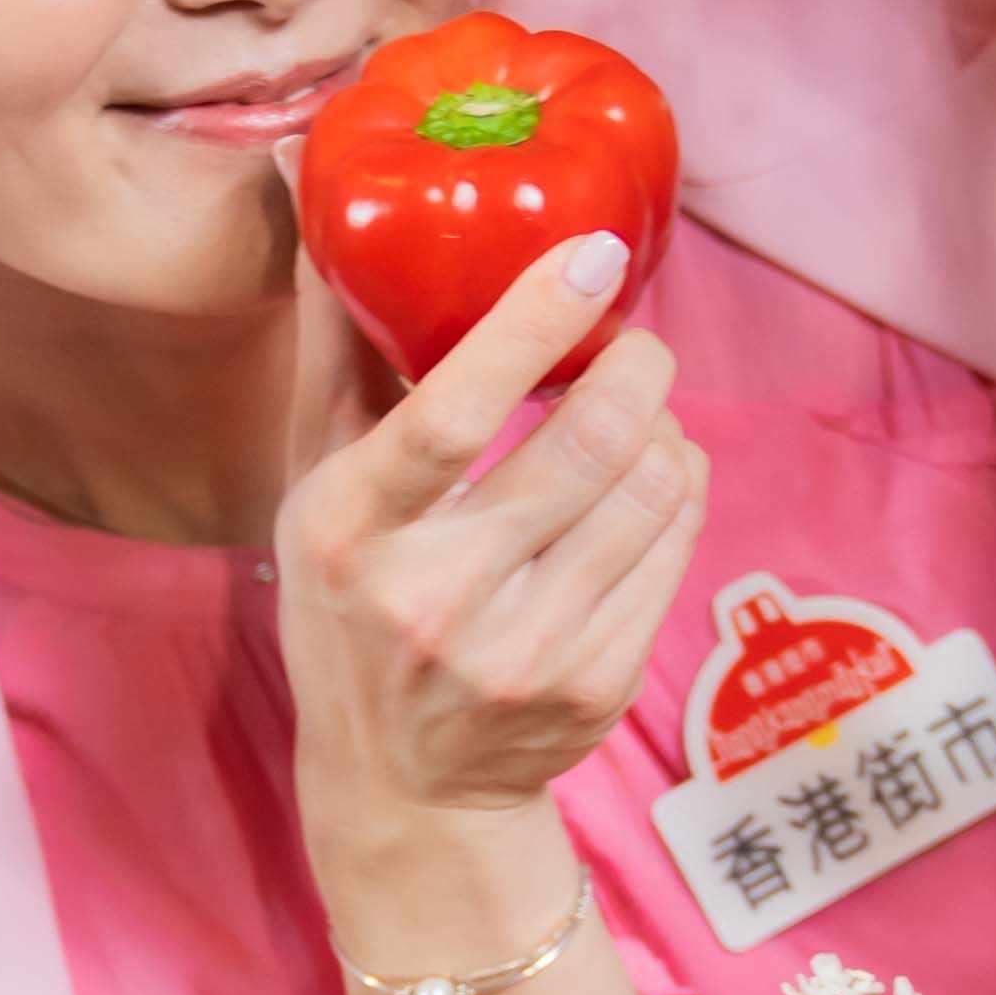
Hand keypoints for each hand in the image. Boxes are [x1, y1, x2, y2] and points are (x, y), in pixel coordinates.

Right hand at [276, 220, 707, 980]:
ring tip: (645, 411)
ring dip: (666, 429)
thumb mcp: (316, 492)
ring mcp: (520, 652)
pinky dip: (679, 493)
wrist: (403, 790)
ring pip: (647, 494)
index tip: (593, 253)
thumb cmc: (352, 608)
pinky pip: (674, 552)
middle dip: (637, 369)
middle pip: (582, 449)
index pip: (449, 415)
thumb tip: (324, 204)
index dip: (531, 325)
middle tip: (636, 340)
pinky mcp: (591, 689)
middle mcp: (433, 599)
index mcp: (352, 532)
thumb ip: (334, 355)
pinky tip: (652, 480)